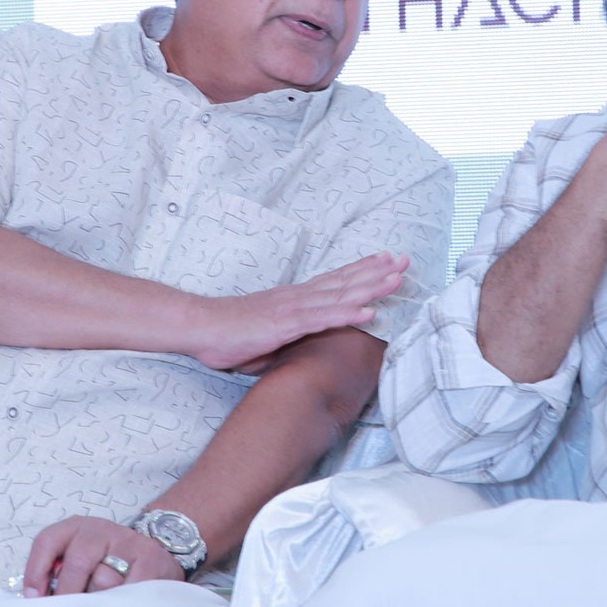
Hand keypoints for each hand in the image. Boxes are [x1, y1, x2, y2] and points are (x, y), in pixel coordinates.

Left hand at [22, 515, 183, 596]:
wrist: (152, 556)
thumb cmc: (107, 565)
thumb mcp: (79, 561)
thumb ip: (58, 574)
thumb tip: (39, 599)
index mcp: (76, 528)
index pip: (48, 540)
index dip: (37, 569)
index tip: (35, 597)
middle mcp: (101, 529)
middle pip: (78, 561)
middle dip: (70, 592)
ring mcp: (127, 540)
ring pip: (105, 578)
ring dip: (100, 599)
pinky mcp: (150, 556)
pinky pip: (129, 586)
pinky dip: (122, 600)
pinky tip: (121, 606)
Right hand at [193, 252, 408, 370]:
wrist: (201, 328)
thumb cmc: (230, 334)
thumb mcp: (269, 336)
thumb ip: (290, 336)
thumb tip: (302, 347)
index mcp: (296, 298)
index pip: (335, 279)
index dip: (363, 269)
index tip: (387, 259)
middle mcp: (300, 297)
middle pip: (345, 281)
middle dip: (378, 271)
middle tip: (405, 260)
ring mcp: (295, 309)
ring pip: (340, 295)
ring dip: (371, 287)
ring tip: (397, 279)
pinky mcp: (286, 325)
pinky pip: (323, 319)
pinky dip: (348, 315)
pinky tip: (369, 313)